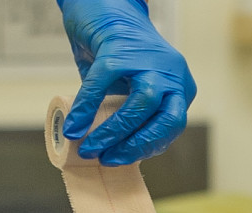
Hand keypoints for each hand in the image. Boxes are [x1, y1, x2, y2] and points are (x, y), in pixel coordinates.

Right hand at [57, 0, 195, 164]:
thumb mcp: (132, 84)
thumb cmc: (117, 50)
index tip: (123, 158)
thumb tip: (112, 147)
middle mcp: (170, 74)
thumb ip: (130, 111)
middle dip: (137, 146)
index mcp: (178, 85)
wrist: (104, 5)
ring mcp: (146, 61)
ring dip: (114, 133)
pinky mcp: (117, 52)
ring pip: (141, 107)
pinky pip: (101, 87)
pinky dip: (85, 110)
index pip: (172, 126)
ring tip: (91, 148)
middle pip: (165, 121)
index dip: (147, 147)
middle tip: (109, 159)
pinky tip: (73, 126)